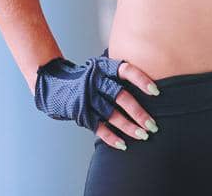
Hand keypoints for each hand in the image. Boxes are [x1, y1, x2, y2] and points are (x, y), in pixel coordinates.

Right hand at [34, 55, 159, 150]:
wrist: (55, 84)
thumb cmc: (89, 76)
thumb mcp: (101, 66)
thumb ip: (119, 73)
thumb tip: (151, 86)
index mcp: (104, 67)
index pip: (126, 71)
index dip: (141, 80)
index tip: (156, 92)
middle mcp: (95, 82)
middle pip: (120, 97)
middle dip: (138, 112)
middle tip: (153, 125)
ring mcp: (87, 98)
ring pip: (111, 115)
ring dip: (128, 127)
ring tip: (143, 135)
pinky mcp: (80, 113)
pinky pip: (98, 127)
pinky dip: (111, 137)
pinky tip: (123, 144)